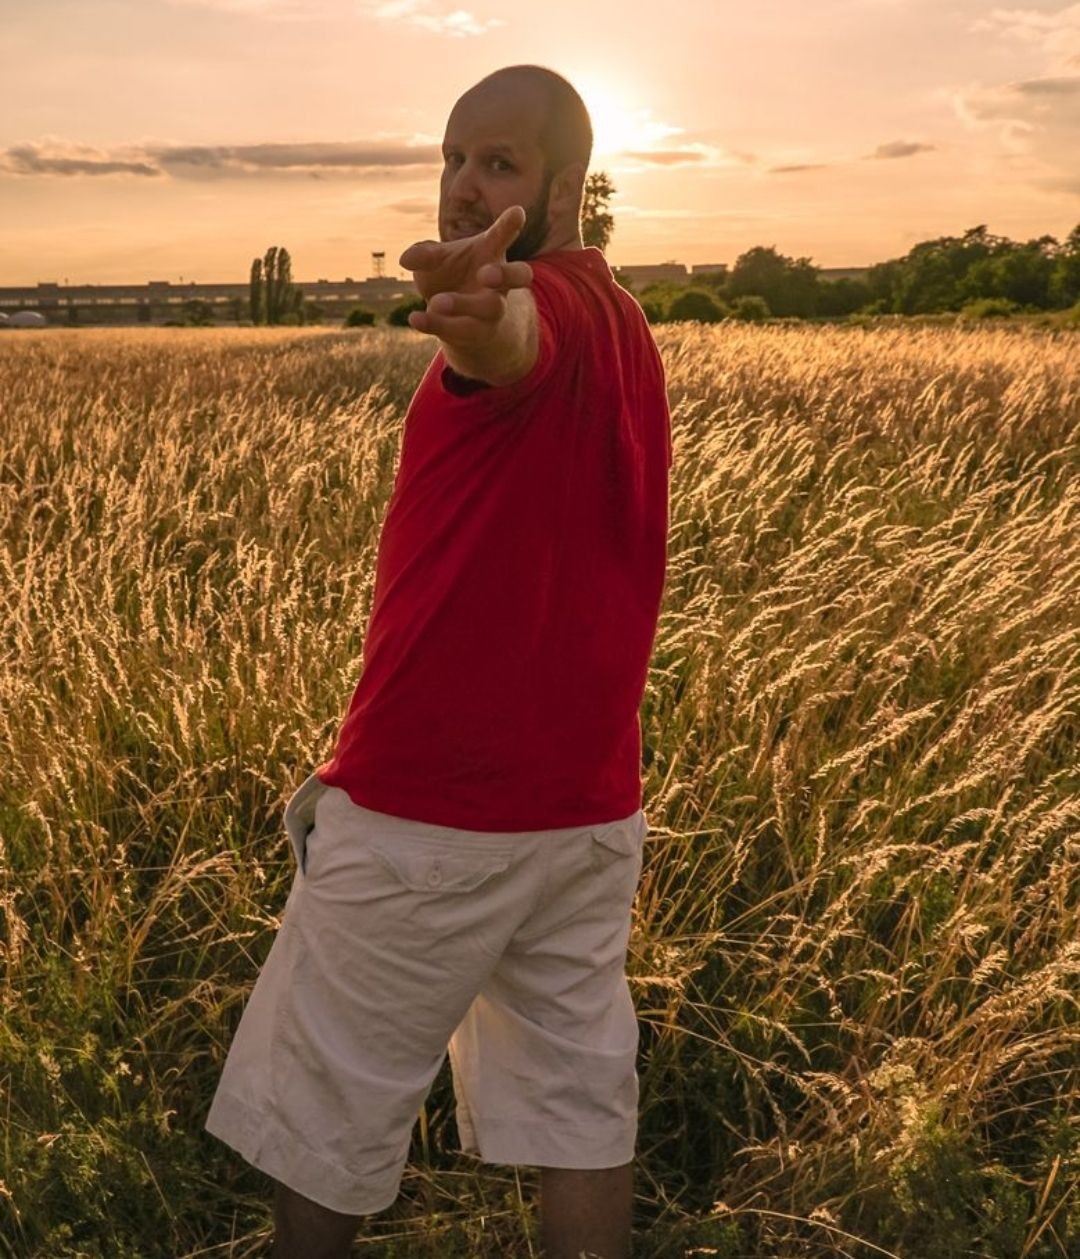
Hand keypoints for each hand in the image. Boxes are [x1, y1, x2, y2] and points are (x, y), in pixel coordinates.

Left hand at [398, 205, 533, 348]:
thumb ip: (424, 254)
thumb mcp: (435, 260)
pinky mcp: (478, 332)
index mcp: (490, 253)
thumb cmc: (451, 275)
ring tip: (436, 302)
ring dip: (463, 304)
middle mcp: (499, 282)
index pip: (503, 236)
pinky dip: (436, 324)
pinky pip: (461, 330)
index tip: (516, 212)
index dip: (510, 224)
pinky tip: (415, 318)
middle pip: (520, 275)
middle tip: (484, 274)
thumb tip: (406, 259)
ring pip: (491, 308)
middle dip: (505, 274)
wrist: (455, 317)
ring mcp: (493, 310)